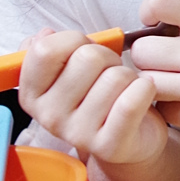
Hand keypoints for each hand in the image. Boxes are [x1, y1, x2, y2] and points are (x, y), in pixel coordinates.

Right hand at [18, 28, 167, 165]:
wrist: (130, 140)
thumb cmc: (100, 99)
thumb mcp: (68, 73)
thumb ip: (50, 50)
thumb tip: (45, 35)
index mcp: (33, 94)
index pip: (45, 49)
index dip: (74, 39)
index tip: (85, 49)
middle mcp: (49, 116)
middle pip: (88, 57)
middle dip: (108, 57)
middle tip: (110, 72)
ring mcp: (78, 134)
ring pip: (115, 76)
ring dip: (129, 75)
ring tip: (125, 89)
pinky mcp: (109, 146)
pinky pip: (131, 102)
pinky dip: (144, 88)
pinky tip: (143, 92)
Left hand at [129, 0, 179, 138]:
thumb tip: (140, 30)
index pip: (161, 0)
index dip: (149, 8)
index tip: (153, 19)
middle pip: (142, 51)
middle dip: (149, 54)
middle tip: (166, 58)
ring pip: (146, 83)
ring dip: (154, 81)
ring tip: (174, 79)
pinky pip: (161, 109)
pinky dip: (169, 105)